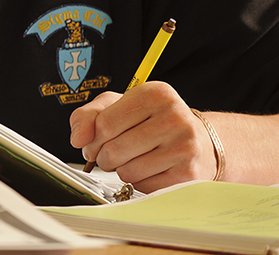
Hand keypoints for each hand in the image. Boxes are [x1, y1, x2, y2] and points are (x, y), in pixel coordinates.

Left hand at [69, 82, 214, 190]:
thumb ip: (88, 115)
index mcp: (154, 93)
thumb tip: (78, 138)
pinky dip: (139, 181)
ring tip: (133, 159)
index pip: (104, 123)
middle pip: (113, 149)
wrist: (200, 142)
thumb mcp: (119, 106)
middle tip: (111, 153)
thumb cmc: (153, 121)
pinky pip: (144, 186)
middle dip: (104, 156)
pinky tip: (150, 169)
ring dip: (121, 170)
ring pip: (126, 171)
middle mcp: (173, 117)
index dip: (92, 138)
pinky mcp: (188, 174)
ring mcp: (184, 147)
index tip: (96, 140)